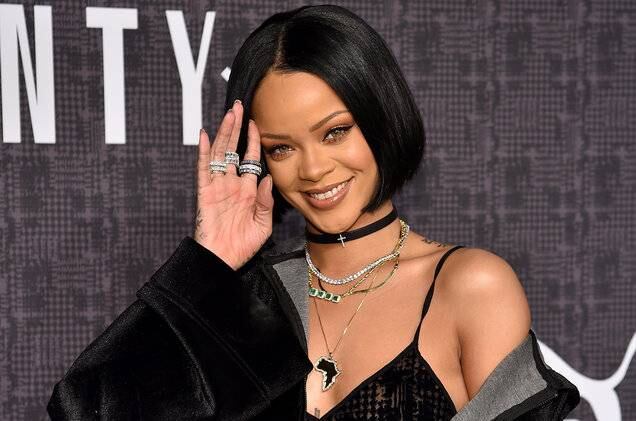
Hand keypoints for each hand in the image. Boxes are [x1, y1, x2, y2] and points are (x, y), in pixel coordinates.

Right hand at [194, 101, 273, 269]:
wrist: (223, 261)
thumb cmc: (242, 246)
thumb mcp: (263, 225)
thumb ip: (267, 202)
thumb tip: (269, 178)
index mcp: (247, 191)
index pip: (250, 159)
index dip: (254, 141)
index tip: (256, 123)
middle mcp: (232, 184)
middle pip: (233, 149)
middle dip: (237, 128)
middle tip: (239, 106)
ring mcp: (218, 187)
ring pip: (219, 153)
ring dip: (223, 133)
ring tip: (228, 114)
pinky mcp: (205, 193)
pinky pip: (203, 169)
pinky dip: (203, 152)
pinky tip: (203, 135)